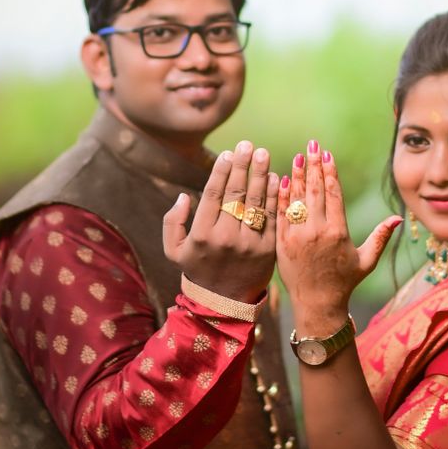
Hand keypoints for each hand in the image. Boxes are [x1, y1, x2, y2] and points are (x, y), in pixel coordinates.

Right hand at [163, 140, 277, 302]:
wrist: (224, 303)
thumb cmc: (197, 270)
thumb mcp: (174, 250)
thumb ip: (172, 222)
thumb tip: (183, 196)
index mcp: (202, 234)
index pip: (214, 194)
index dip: (221, 170)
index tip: (228, 153)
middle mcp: (226, 237)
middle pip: (236, 193)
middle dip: (242, 166)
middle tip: (248, 145)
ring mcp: (249, 244)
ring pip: (256, 202)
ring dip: (260, 175)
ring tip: (263, 154)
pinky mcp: (268, 250)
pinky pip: (272, 217)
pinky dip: (275, 196)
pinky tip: (276, 178)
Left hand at [276, 141, 400, 318]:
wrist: (317, 304)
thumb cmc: (345, 282)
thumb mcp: (367, 260)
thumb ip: (381, 237)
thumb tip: (397, 218)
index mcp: (338, 232)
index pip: (333, 193)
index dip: (330, 171)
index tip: (328, 154)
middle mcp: (317, 231)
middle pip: (314, 189)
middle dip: (313, 165)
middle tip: (312, 145)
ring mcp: (297, 236)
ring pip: (296, 198)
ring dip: (297, 175)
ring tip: (298, 157)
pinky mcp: (282, 242)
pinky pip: (281, 213)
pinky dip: (282, 195)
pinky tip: (283, 179)